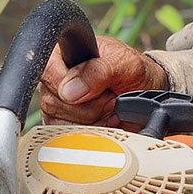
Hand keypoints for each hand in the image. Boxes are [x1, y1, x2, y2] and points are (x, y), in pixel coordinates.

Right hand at [39, 36, 168, 127]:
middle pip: (56, 103)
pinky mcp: (61, 127)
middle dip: (91, 105)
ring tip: (109, 106)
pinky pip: (68, 138)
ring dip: (94, 119)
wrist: (145, 97)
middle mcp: (54, 81)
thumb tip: (70, 90)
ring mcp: (55, 106)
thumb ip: (99, 71)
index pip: (48, 71)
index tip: (93, 88)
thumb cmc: (133, 73)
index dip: (69, 84)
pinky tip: (104, 121)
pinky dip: (92, 133)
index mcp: (63, 55)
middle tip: (110, 95)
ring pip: (63, 123)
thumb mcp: (125, 64)